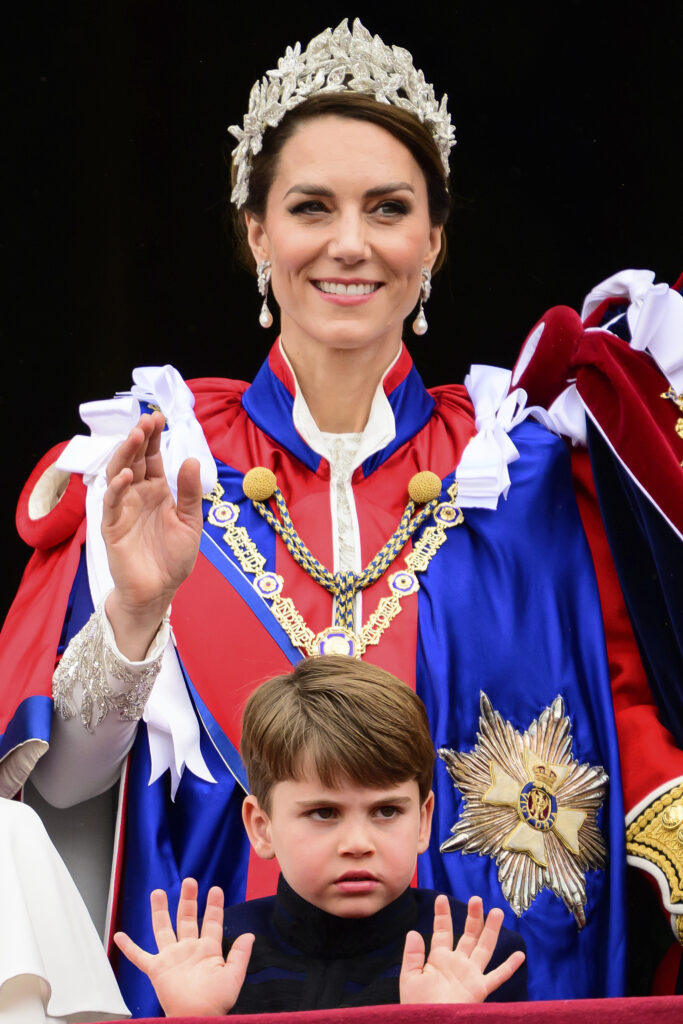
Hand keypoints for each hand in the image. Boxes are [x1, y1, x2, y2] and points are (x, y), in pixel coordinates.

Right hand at [102, 413, 202, 656]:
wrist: (159, 591)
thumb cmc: (174, 558)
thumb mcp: (191, 523)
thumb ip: (190, 493)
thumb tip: (191, 460)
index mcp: (157, 491)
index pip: (153, 458)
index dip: (154, 438)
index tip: (159, 417)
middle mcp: (138, 495)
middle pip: (135, 460)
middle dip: (139, 439)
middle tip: (147, 419)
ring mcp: (123, 509)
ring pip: (119, 474)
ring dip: (126, 454)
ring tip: (135, 436)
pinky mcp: (112, 527)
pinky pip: (112, 503)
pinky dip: (117, 488)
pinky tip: (126, 475)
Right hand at [113, 877, 253, 1016]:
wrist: (197, 1018)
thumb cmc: (216, 1003)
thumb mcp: (233, 976)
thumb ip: (240, 955)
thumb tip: (249, 935)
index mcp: (208, 950)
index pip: (212, 923)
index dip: (214, 906)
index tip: (215, 889)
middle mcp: (188, 950)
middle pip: (187, 918)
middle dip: (188, 899)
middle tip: (188, 881)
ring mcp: (171, 958)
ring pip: (164, 929)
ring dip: (160, 911)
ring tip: (157, 892)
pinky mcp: (157, 969)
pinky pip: (140, 957)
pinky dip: (129, 948)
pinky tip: (119, 936)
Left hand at [399, 894, 524, 1004]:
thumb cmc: (417, 1005)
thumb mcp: (410, 978)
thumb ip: (413, 955)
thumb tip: (413, 931)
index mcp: (440, 959)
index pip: (443, 932)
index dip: (442, 915)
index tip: (441, 898)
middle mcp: (458, 963)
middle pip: (469, 935)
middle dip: (473, 917)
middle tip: (476, 899)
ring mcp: (471, 975)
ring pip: (484, 948)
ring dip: (491, 931)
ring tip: (497, 912)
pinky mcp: (479, 989)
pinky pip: (497, 977)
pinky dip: (509, 967)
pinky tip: (520, 955)